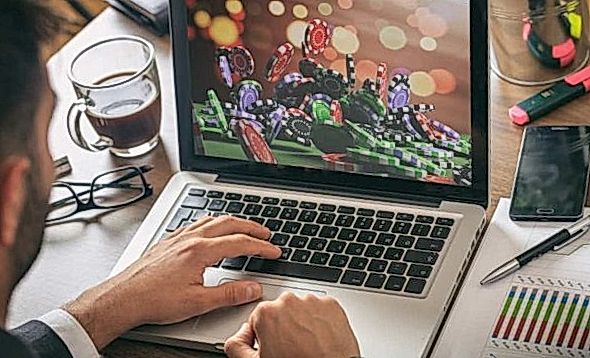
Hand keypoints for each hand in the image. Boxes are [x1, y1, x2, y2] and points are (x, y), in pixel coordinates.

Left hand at [64, 215, 280, 349]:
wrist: (123, 298)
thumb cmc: (154, 300)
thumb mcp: (198, 302)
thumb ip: (229, 294)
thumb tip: (253, 288)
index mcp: (200, 251)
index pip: (240, 243)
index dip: (261, 247)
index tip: (273, 251)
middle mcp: (189, 238)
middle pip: (228, 223)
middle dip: (251, 227)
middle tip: (265, 234)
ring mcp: (178, 237)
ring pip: (211, 220)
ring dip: (232, 222)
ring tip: (243, 228)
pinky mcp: (168, 241)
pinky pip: (195, 223)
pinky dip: (211, 223)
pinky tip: (210, 230)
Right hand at [225, 292, 359, 357]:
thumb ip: (236, 346)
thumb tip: (237, 336)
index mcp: (267, 312)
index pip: (259, 319)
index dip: (265, 336)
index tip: (274, 346)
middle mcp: (289, 301)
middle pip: (281, 312)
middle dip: (283, 327)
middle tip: (291, 348)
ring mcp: (312, 302)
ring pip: (302, 309)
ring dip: (302, 323)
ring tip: (307, 345)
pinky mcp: (332, 305)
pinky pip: (322, 310)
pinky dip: (321, 321)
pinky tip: (320, 338)